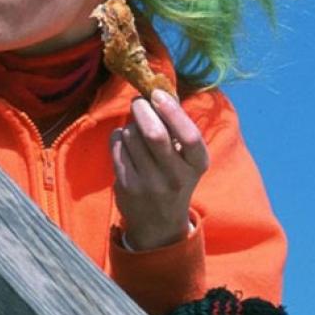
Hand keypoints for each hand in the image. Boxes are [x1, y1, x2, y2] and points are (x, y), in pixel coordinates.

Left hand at [110, 89, 208, 250]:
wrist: (158, 223)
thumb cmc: (174, 177)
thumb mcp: (186, 159)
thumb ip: (177, 129)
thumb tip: (159, 91)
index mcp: (197, 165)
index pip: (189, 137)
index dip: (172, 112)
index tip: (157, 94)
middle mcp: (176, 177)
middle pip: (154, 134)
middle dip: (142, 111)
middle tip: (138, 102)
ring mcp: (150, 183)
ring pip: (131, 137)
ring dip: (130, 125)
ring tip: (135, 129)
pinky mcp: (127, 185)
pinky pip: (116, 147)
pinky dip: (118, 136)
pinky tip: (125, 141)